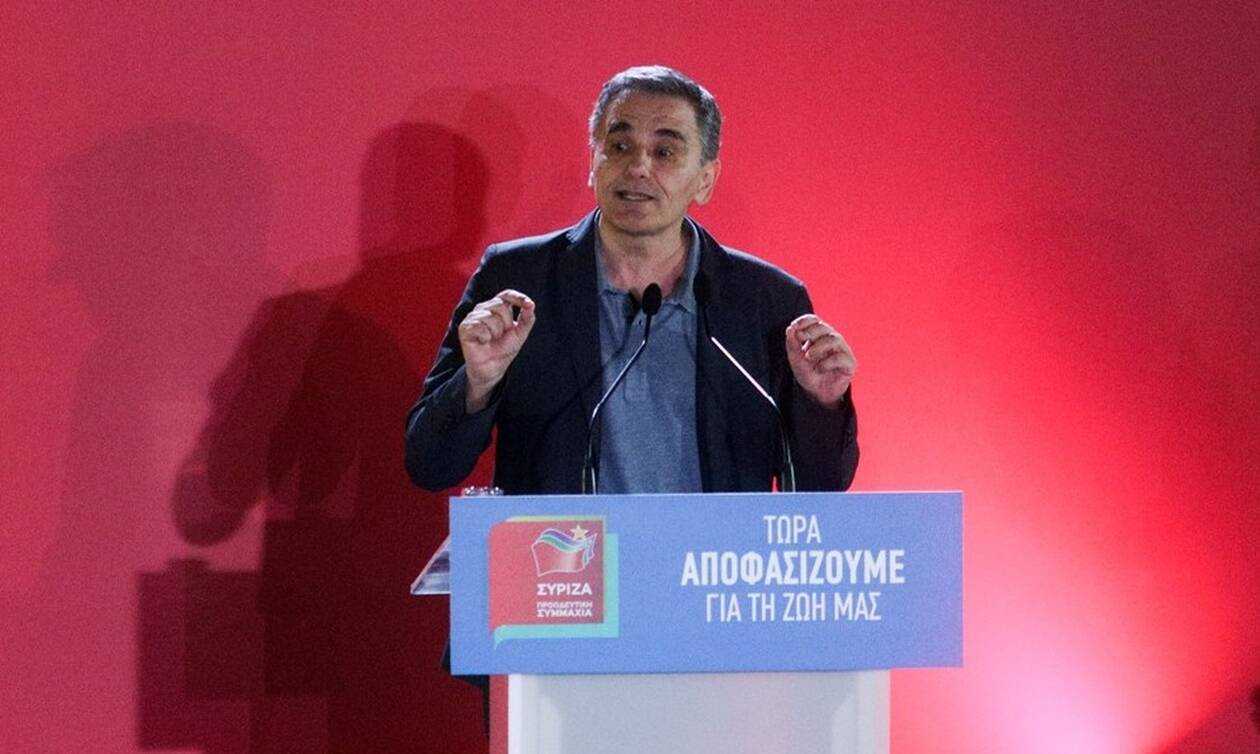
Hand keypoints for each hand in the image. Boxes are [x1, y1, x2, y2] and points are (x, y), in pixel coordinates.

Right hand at [458, 289, 535, 411]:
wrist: (493, 368)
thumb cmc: (504, 349)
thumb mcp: (520, 334)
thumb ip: (527, 319)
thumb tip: (531, 304)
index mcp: (497, 307)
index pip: (506, 295)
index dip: (517, 297)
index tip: (528, 304)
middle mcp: (483, 309)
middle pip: (500, 306)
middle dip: (507, 324)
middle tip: (501, 336)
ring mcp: (473, 317)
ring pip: (490, 317)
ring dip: (496, 333)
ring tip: (491, 340)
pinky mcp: (464, 327)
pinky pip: (480, 327)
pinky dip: (485, 337)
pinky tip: (483, 342)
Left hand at [785, 314, 855, 408]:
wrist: (817, 394)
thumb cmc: (808, 373)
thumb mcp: (795, 359)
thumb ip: (792, 344)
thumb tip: (791, 328)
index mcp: (819, 335)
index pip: (814, 320)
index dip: (804, 321)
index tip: (794, 328)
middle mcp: (832, 339)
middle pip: (824, 327)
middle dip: (810, 333)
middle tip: (801, 341)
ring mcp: (842, 350)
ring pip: (833, 339)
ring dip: (818, 348)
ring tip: (809, 358)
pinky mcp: (850, 363)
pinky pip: (840, 357)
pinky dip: (827, 363)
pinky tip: (821, 369)